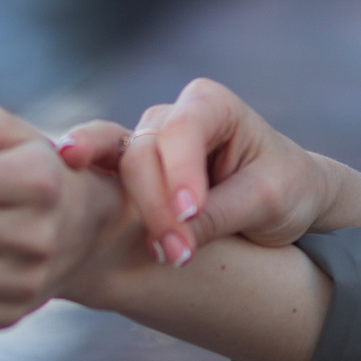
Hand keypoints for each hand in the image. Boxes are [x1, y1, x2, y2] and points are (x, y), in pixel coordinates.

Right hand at [53, 77, 360, 263]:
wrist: (288, 199)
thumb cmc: (285, 187)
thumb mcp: (267, 200)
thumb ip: (219, 215)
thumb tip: (169, 246)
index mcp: (210, 105)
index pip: (182, 131)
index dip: (179, 172)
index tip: (190, 214)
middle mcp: (171, 117)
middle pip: (142, 153)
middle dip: (155, 206)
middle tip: (176, 255)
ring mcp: (146, 146)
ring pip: (119, 171)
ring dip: (133, 215)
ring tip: (160, 254)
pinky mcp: (131, 178)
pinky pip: (104, 186)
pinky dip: (95, 207)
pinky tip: (72, 224)